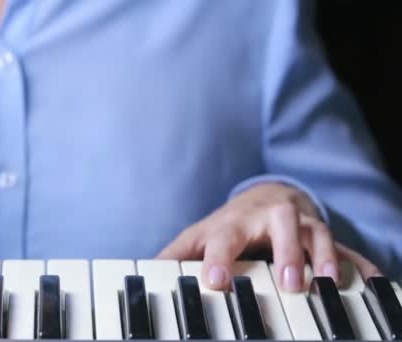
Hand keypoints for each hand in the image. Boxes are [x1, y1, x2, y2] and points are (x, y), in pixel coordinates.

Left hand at [157, 182, 380, 291]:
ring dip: (324, 257)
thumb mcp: (200, 235)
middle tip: (288, 285)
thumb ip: (176, 254)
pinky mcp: (323, 236)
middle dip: (286, 255)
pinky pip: (347, 248)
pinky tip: (374, 281)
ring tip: (327, 283)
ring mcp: (301, 225)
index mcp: (235, 224)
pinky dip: (360, 263)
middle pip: (281, 229)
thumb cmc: (229, 224)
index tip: (218, 282)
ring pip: (318, 234)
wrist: (265, 198)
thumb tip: (144, 271)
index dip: (220, 260)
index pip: (225, 240)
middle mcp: (270, 220)